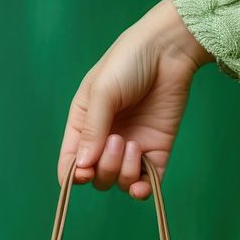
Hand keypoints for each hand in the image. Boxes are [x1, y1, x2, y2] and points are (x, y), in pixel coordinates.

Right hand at [58, 0, 212, 198]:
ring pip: (119, 182)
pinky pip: (145, 183)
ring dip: (123, 172)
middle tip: (117, 139)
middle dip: (105, 167)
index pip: (70, 163)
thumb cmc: (128, 61)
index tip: (84, 172)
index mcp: (83, 124)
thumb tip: (81, 167)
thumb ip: (91, 130)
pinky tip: (141, 186)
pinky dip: (141, 190)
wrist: (169, 49)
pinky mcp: (156, 151)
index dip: (73, 176)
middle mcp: (105, 140)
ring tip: (133, 145)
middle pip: (96, 176)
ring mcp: (131, 147)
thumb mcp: (102, 92)